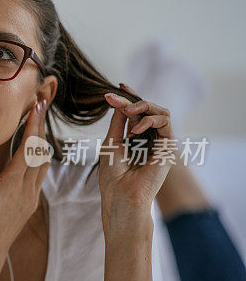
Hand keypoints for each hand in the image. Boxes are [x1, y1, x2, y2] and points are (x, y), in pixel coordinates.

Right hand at [0, 98, 50, 276]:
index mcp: (12, 187)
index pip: (27, 150)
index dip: (33, 127)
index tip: (36, 107)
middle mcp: (26, 190)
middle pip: (39, 152)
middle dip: (41, 127)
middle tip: (41, 105)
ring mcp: (30, 197)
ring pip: (43, 163)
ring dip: (42, 141)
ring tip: (38, 123)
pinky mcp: (29, 203)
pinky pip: (40, 174)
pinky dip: (39, 157)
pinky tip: (34, 151)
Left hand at [99, 83, 175, 230]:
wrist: (122, 195)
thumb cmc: (113, 174)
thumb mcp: (112, 142)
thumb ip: (119, 121)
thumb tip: (121, 101)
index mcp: (135, 139)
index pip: (137, 113)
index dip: (131, 97)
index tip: (120, 85)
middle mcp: (149, 139)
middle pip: (148, 109)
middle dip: (133, 99)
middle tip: (116, 98)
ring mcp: (160, 143)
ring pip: (160, 112)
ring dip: (143, 106)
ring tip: (128, 110)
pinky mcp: (168, 147)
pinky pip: (165, 122)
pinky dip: (149, 120)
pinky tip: (134, 129)